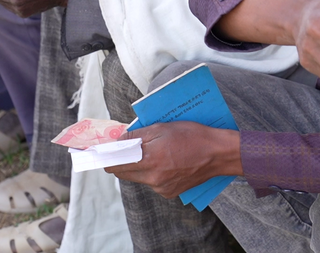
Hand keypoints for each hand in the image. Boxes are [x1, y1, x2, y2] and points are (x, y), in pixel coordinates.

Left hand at [104, 122, 241, 198]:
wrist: (219, 154)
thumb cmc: (193, 135)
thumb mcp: (163, 128)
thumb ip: (137, 136)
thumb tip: (118, 140)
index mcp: (150, 159)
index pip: (116, 163)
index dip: (107, 156)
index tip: (100, 151)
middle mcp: (153, 177)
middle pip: (124, 172)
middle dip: (122, 160)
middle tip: (123, 148)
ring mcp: (161, 187)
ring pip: (138, 177)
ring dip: (138, 165)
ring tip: (151, 152)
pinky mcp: (169, 192)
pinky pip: (152, 182)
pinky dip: (153, 172)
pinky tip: (164, 161)